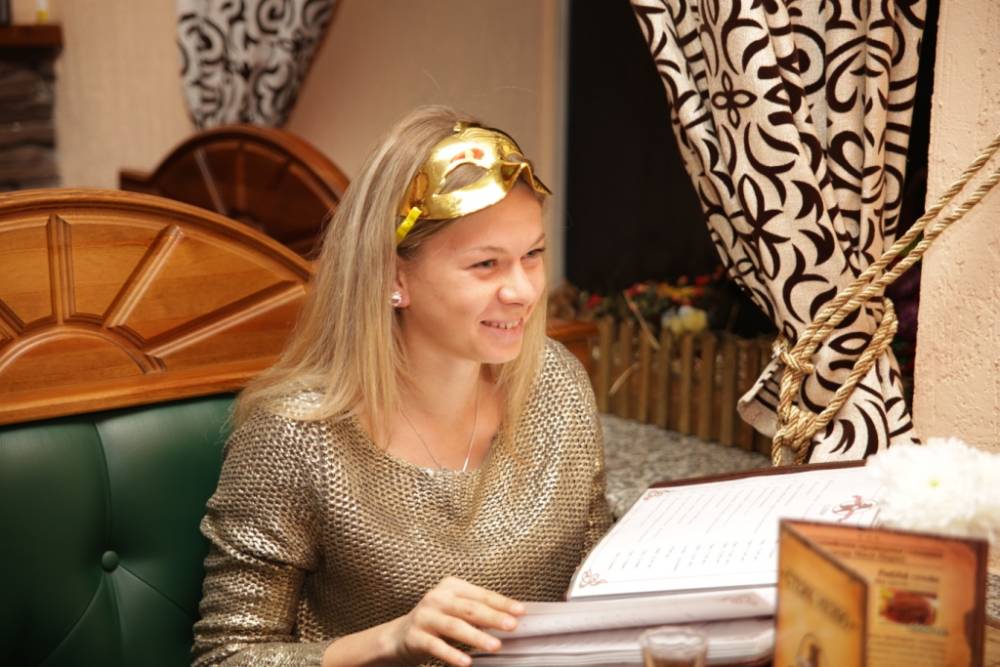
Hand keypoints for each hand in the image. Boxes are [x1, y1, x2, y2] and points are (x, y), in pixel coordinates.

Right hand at [384, 576, 524, 665]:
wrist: (400, 636)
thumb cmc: (437, 622)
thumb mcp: (456, 610)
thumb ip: (478, 611)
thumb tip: (511, 619)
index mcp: (451, 587)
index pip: (481, 594)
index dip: (501, 602)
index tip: (521, 611)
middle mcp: (437, 598)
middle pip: (469, 608)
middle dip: (492, 617)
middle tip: (512, 626)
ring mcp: (425, 616)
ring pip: (454, 626)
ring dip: (476, 637)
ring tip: (495, 646)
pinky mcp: (415, 636)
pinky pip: (436, 646)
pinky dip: (452, 654)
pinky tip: (466, 662)